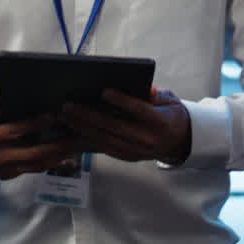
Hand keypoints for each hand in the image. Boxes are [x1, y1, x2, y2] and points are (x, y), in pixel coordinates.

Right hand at [0, 100, 81, 179]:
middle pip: (33, 154)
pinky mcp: (7, 174)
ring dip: (58, 157)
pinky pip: (32, 169)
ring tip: (77, 146)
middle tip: (76, 135)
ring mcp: (3, 169)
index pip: (15, 131)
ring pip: (36, 165)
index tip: (53, 115)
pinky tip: (64, 155)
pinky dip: (49, 163)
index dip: (35, 123)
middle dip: (57, 145)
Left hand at [59, 86, 191, 164]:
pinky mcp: (126, 156)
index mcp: (160, 122)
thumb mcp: (170, 100)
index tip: (104, 90)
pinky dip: (86, 140)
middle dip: (89, 116)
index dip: (122, 101)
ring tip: (64, 116)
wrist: (179, 142)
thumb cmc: (170, 114)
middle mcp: (147, 139)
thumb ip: (155, 93)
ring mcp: (136, 151)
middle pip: (114, 126)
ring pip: (104, 139)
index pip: (139, 110)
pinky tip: (71, 130)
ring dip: (81, 128)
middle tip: (69, 105)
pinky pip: (103, 148)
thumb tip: (143, 87)